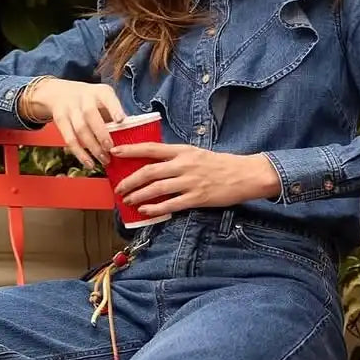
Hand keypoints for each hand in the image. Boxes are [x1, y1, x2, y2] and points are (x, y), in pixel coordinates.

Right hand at [24, 77, 124, 168]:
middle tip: (111, 148)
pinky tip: (89, 163)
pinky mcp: (60, 120)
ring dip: (92, 147)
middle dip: (101, 133)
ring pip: (80, 129)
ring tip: (104, 160)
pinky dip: (80, 154)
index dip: (114, 109)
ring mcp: (70, 109)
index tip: (121, 120)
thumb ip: (115, 113)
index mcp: (100, 92)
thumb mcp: (104, 99)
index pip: (107, 98)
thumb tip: (131, 132)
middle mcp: (84, 98)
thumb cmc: (91, 100)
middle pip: (90, 115)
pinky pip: (70, 139)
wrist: (60, 93)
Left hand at [112, 143, 281, 216]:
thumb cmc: (219, 164)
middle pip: (149, 171)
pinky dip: (155, 209)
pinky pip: (171, 205)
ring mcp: (190, 182)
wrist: (245, 175)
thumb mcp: (196, 154)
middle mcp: (184, 165)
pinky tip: (145, 211)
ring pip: (156, 189)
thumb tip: (152, 163)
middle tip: (118, 188)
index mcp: (183, 151)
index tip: (114, 152)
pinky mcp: (197, 198)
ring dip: (138, 196)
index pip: (151, 148)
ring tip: (128, 200)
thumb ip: (175, 158)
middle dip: (130, 181)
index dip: (130, 150)